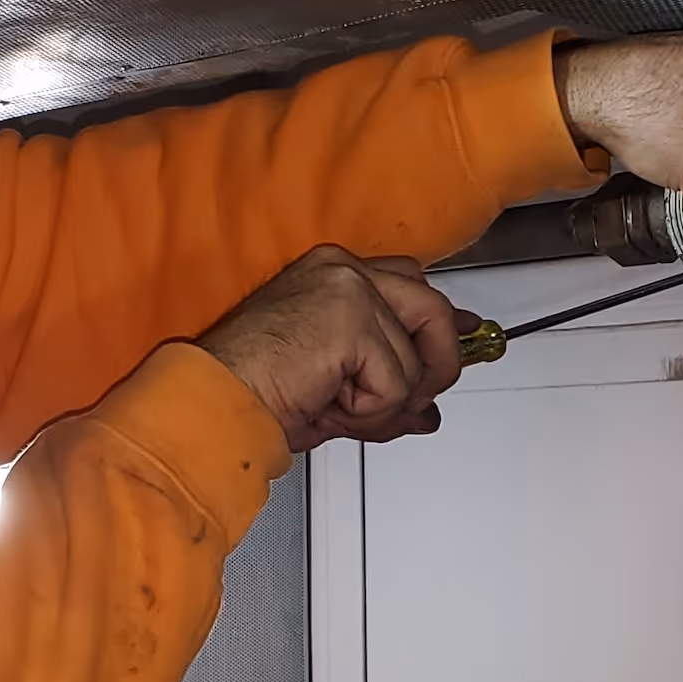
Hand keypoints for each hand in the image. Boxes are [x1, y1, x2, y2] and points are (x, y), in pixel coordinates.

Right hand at [197, 246, 469, 451]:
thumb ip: (385, 381)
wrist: (217, 399)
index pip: (409, 283)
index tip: (465, 334)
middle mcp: (343, 269)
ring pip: (417, 357)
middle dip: (435, 365)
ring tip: (339, 409)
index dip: (440, 320)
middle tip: (415, 405)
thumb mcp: (335, 384)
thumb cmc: (253, 390)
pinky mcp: (353, 320)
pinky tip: (328, 405)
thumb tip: (426, 408)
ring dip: (387, 402)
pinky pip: (396, 382)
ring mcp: (350, 290)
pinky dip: (370, 411)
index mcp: (332, 273)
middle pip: (431, 309)